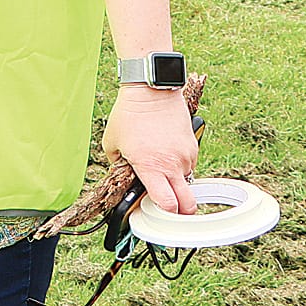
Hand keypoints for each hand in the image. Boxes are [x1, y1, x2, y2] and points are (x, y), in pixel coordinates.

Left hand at [102, 86, 198, 214]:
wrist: (151, 91)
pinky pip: (189, 164)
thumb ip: (118, 165)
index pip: (166, 204)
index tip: (158, 214)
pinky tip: (166, 151)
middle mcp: (172, 165)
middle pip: (188, 204)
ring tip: (161, 167)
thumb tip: (124, 176)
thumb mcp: (112, 143)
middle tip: (172, 211)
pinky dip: (180, 164)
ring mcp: (186, 156)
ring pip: (188, 182)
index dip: (164, 214)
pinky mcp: (193, 145)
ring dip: (177, 182)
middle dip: (182, 213)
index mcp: (150, 167)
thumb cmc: (129, 114)